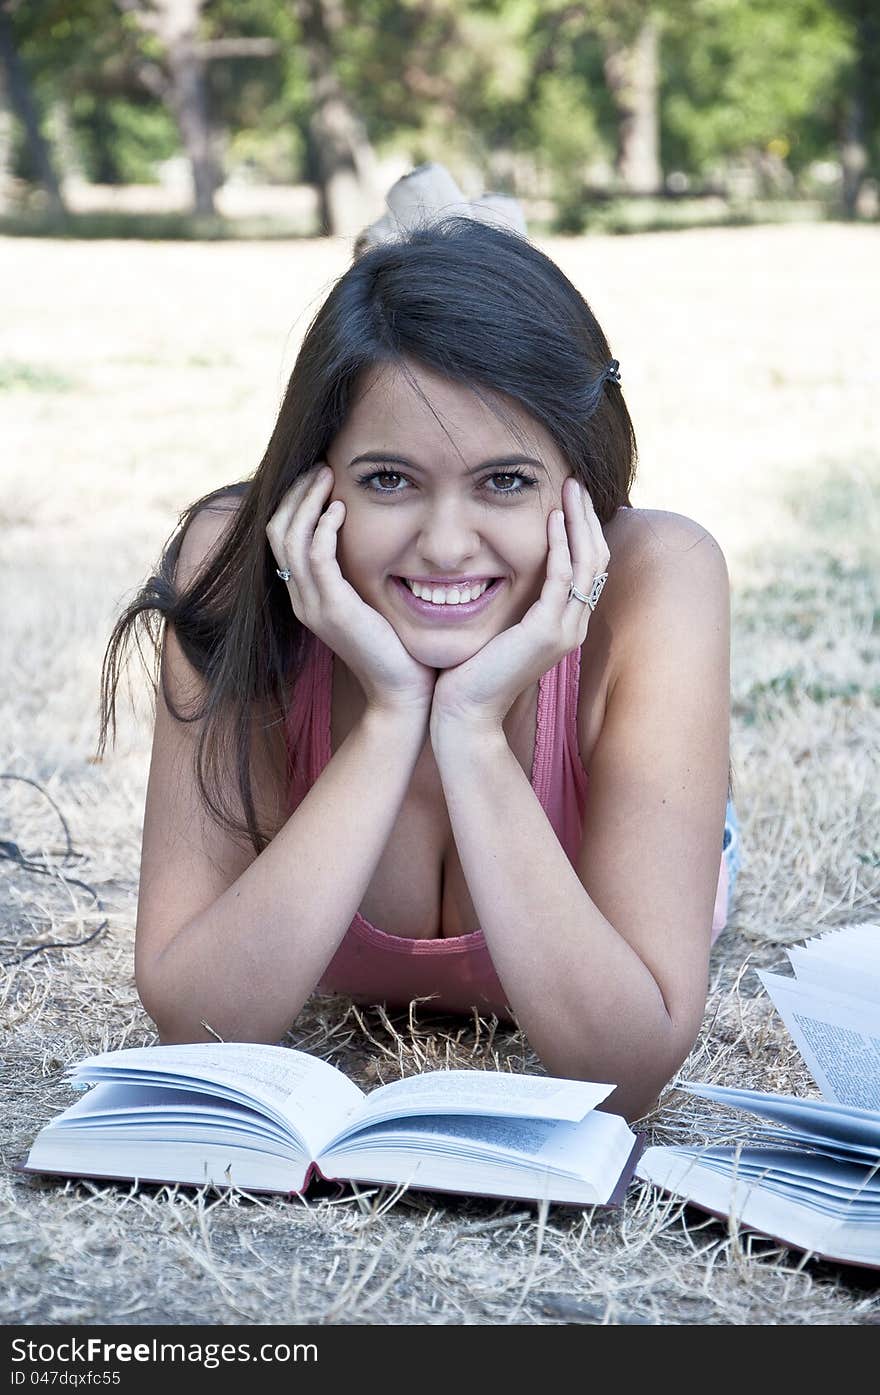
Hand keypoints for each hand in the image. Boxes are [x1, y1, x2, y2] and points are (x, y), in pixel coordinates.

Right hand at [266, 465, 437, 715]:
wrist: (401, 693)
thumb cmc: (396, 647)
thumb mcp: (371, 602)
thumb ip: (359, 573)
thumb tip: (369, 537)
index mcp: (305, 596)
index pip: (281, 538)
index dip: (294, 503)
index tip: (317, 476)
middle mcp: (300, 599)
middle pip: (277, 532)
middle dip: (295, 493)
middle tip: (319, 466)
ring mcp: (312, 605)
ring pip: (291, 539)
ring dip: (308, 501)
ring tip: (327, 476)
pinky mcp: (333, 610)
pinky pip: (316, 558)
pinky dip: (324, 528)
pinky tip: (340, 510)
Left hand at [430, 476, 609, 733]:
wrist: (465, 714)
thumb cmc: (471, 673)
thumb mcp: (499, 629)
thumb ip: (512, 604)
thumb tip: (503, 574)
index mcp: (565, 625)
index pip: (588, 568)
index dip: (584, 531)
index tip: (570, 499)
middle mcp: (573, 627)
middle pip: (597, 559)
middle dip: (587, 517)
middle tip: (575, 482)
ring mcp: (564, 630)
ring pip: (587, 563)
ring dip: (579, 521)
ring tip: (569, 488)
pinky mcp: (545, 632)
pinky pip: (562, 578)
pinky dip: (560, 545)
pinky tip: (552, 519)